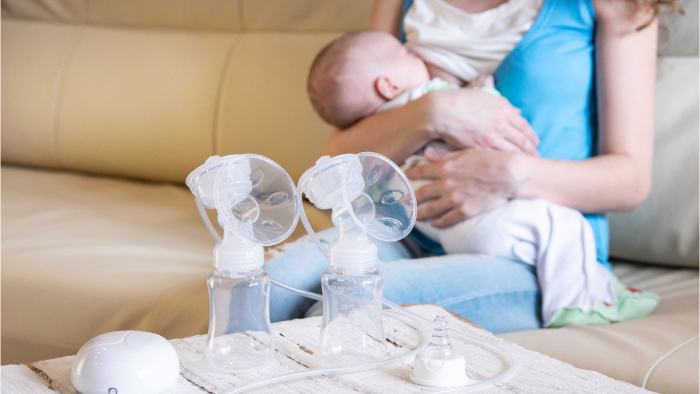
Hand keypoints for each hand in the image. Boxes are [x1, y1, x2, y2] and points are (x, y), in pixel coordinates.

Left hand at [404, 149, 525, 227]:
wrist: (509, 174)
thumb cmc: (491, 158)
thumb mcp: (466, 152)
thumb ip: (445, 155)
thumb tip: (427, 154)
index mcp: (445, 167)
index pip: (421, 172)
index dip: (410, 175)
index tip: (402, 177)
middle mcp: (446, 184)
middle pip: (422, 193)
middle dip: (410, 198)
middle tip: (402, 203)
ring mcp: (455, 199)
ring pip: (431, 209)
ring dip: (420, 214)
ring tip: (414, 217)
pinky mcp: (465, 211)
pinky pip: (447, 220)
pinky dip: (438, 222)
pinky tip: (434, 224)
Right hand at [421, 88, 539, 155]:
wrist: (440, 111)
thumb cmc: (459, 101)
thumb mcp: (484, 97)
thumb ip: (502, 105)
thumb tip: (517, 111)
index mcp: (503, 108)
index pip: (524, 125)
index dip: (531, 136)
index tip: (536, 143)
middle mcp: (501, 122)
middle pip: (522, 140)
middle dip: (531, 150)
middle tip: (536, 158)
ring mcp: (491, 136)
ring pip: (513, 150)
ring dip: (521, 159)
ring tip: (526, 166)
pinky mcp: (480, 147)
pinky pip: (498, 156)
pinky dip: (505, 162)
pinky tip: (508, 167)